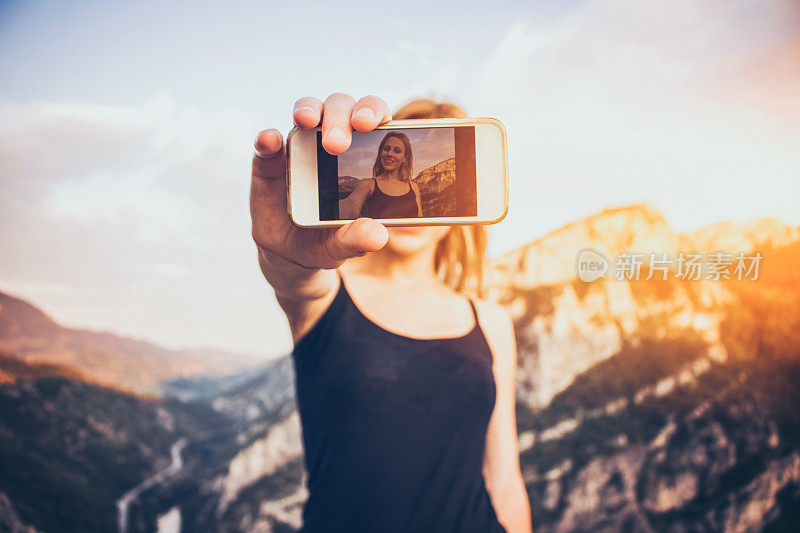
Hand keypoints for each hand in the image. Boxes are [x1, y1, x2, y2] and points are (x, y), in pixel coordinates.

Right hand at [250, 93, 391, 270]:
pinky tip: (270, 141)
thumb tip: (377, 235)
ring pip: (307, 111)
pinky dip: (268, 138)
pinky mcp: (268, 159)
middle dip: (339, 117)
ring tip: (306, 121)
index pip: (372, 119)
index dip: (371, 111)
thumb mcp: (341, 244)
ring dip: (307, 110)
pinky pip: (267, 141)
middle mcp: (330, 141)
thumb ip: (357, 239)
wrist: (288, 254)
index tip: (368, 123)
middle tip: (336, 143)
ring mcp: (298, 147)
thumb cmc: (324, 241)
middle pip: (339, 108)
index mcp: (359, 154)